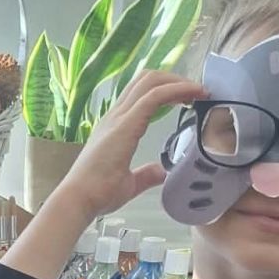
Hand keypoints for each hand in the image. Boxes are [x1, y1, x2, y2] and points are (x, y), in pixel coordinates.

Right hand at [55, 69, 207, 224]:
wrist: (79, 199)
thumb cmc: (97, 194)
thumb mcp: (130, 183)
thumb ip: (146, 174)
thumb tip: (161, 172)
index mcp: (115, 126)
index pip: (141, 93)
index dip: (167, 89)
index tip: (189, 99)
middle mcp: (115, 116)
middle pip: (147, 79)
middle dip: (175, 79)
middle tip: (197, 91)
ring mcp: (119, 118)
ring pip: (151, 82)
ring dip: (179, 82)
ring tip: (199, 91)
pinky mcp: (125, 124)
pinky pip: (154, 96)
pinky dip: (177, 90)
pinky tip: (194, 95)